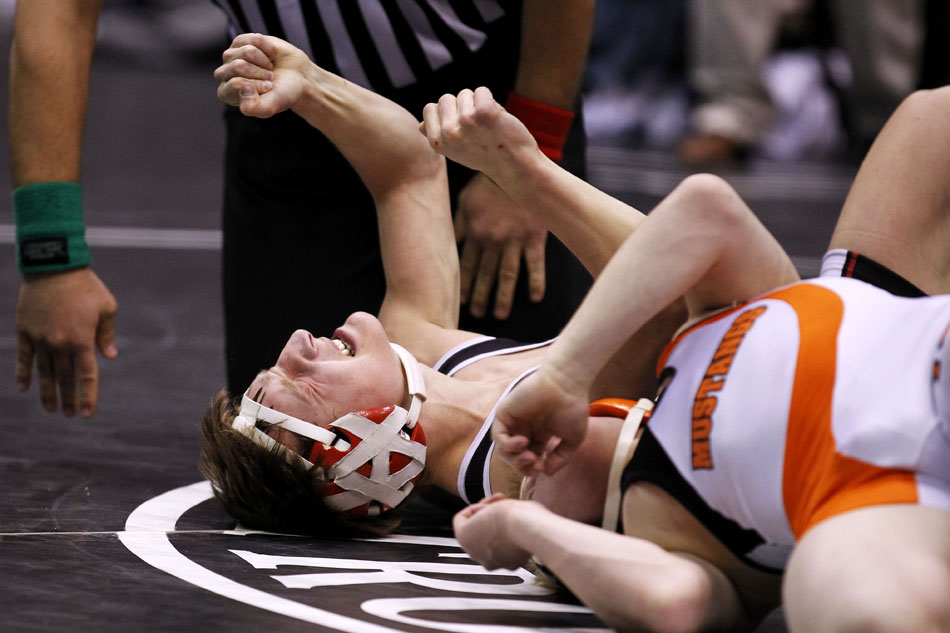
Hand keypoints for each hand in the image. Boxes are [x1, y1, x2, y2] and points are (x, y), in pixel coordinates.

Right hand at [15, 268, 117, 417]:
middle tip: (70, 415)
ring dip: (47, 393)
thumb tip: (109, 356)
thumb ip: (107, 334)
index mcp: (82, 340)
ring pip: (44, 373)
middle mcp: (59, 344)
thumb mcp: (107, 307)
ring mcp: (39, 339)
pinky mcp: (25, 332)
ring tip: (51, 409)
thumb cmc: (85, 286)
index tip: (88, 413)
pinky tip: (24, 389)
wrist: (53, 267)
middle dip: (69, 399)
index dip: (88, 396)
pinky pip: (24, 358)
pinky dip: (24, 374)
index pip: (87, 375)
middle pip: (65, 378)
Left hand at [214, 33, 310, 117]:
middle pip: (238, 66)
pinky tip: (270, 57)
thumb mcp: (270, 106)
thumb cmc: (282, 94)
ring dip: (265, 62)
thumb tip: (242, 88)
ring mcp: (231, 56)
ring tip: (269, 69)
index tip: (268, 90)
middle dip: (260, 73)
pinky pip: (255, 40)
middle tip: (270, 79)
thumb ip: (254, 108)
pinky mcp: (241, 41)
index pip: (235, 84)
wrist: (297, 78)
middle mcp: (225, 74)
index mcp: (228, 94)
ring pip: (247, 51)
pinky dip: (268, 49)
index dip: (257, 85)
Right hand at [420, 87, 539, 184]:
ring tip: (489, 126)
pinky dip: (492, 101)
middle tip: (477, 128)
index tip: (462, 128)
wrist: (515, 167)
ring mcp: (466, 121)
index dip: (447, 112)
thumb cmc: (486, 156)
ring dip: (479, 104)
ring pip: (466, 93)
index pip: (430, 108)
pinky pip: (482, 91)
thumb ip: (439, 137)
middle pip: (446, 98)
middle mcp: (448, 133)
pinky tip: (498, 120)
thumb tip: (419, 126)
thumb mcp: (455, 151)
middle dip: (463, 107)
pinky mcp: (484, 112)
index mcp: (437, 142)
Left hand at [453, 494, 533, 569]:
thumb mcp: (493, 504)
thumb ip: (487, 512)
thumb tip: (492, 517)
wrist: (531, 530)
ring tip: (514, 517)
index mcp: (464, 537)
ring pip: (493, 542)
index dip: (478, 506)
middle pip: (478, 531)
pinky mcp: (511, 565)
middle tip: (502, 507)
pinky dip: (512, 541)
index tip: (490, 503)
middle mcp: (475, 554)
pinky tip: (520, 531)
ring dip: (501, 530)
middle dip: (489, 518)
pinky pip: (508, 551)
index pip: (463, 518)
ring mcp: (493, 562)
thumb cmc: (511, 515)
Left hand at [455, 174, 546, 318]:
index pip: (467, 265)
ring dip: (504, 297)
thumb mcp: (466, 201)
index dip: (463, 284)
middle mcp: (494, 241)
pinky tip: (535, 298)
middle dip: (480, 296)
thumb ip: (458, 224)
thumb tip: (446, 244)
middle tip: (477, 314)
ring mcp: (515, 241)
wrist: (518, 168)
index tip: (459, 301)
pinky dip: (536, 282)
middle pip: (485, 274)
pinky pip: (536, 264)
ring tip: (499, 315)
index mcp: (476, 232)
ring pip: (507, 275)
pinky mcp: (535, 238)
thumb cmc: (488, 183)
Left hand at [492, 364, 588, 475]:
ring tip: (529, 456)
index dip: (532, 468)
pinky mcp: (504, 413)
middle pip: (514, 458)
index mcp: (539, 435)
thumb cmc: (572, 408)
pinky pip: (498, 436)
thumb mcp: (572, 440)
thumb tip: (545, 473)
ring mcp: (513, 422)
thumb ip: (560, 458)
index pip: (528, 459)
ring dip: (514, 459)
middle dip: (522, 466)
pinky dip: (508, 444)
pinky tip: (523, 442)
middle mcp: (524, 429)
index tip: (542, 468)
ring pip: (503, 451)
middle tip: (534, 464)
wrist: (566, 385)